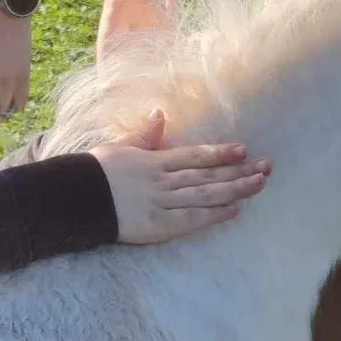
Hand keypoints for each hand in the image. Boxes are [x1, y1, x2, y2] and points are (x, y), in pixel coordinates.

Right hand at [89, 110, 271, 244]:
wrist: (74, 199)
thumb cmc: (94, 173)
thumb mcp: (119, 148)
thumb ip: (144, 135)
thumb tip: (160, 115)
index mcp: (154, 161)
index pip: (194, 155)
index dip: (220, 153)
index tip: (243, 150)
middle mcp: (162, 180)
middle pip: (206, 175)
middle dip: (237, 171)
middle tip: (266, 168)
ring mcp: (160, 203)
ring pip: (204, 195)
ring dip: (234, 189)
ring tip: (259, 185)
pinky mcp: (156, 225)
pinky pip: (190, 220)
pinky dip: (213, 215)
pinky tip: (234, 210)